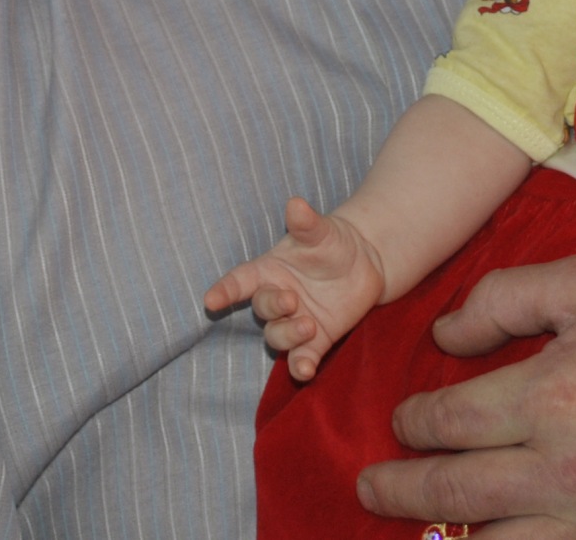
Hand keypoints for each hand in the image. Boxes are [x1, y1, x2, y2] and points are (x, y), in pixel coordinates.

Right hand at [202, 197, 386, 380]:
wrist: (365, 262)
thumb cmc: (332, 242)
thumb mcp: (322, 230)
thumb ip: (307, 222)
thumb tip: (296, 204)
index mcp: (270, 271)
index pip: (239, 281)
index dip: (224, 291)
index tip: (210, 300)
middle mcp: (278, 299)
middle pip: (261, 309)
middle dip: (272, 307)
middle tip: (292, 300)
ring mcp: (295, 321)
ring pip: (277, 337)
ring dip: (288, 335)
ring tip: (310, 325)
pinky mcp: (317, 341)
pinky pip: (302, 358)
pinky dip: (301, 367)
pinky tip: (305, 371)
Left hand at [356, 255, 575, 538]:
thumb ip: (504, 297)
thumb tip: (445, 335)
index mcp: (550, 395)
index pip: (445, 422)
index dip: (411, 423)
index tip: (404, 422)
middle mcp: (565, 469)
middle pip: (451, 495)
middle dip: (396, 490)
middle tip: (372, 486)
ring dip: (449, 536)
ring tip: (424, 527)